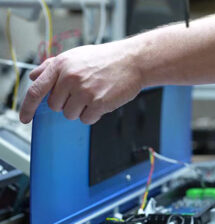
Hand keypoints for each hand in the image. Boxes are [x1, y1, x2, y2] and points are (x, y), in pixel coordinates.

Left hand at [19, 40, 142, 123]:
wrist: (133, 61)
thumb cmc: (106, 59)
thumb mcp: (76, 55)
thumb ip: (52, 66)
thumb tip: (35, 76)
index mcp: (61, 65)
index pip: (36, 90)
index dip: (27, 107)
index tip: (25, 118)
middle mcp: (70, 78)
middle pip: (55, 106)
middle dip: (66, 104)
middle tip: (81, 94)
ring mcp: (85, 91)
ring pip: (70, 115)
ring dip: (81, 110)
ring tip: (93, 96)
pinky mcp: (99, 103)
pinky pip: (87, 119)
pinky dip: (93, 115)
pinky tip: (102, 101)